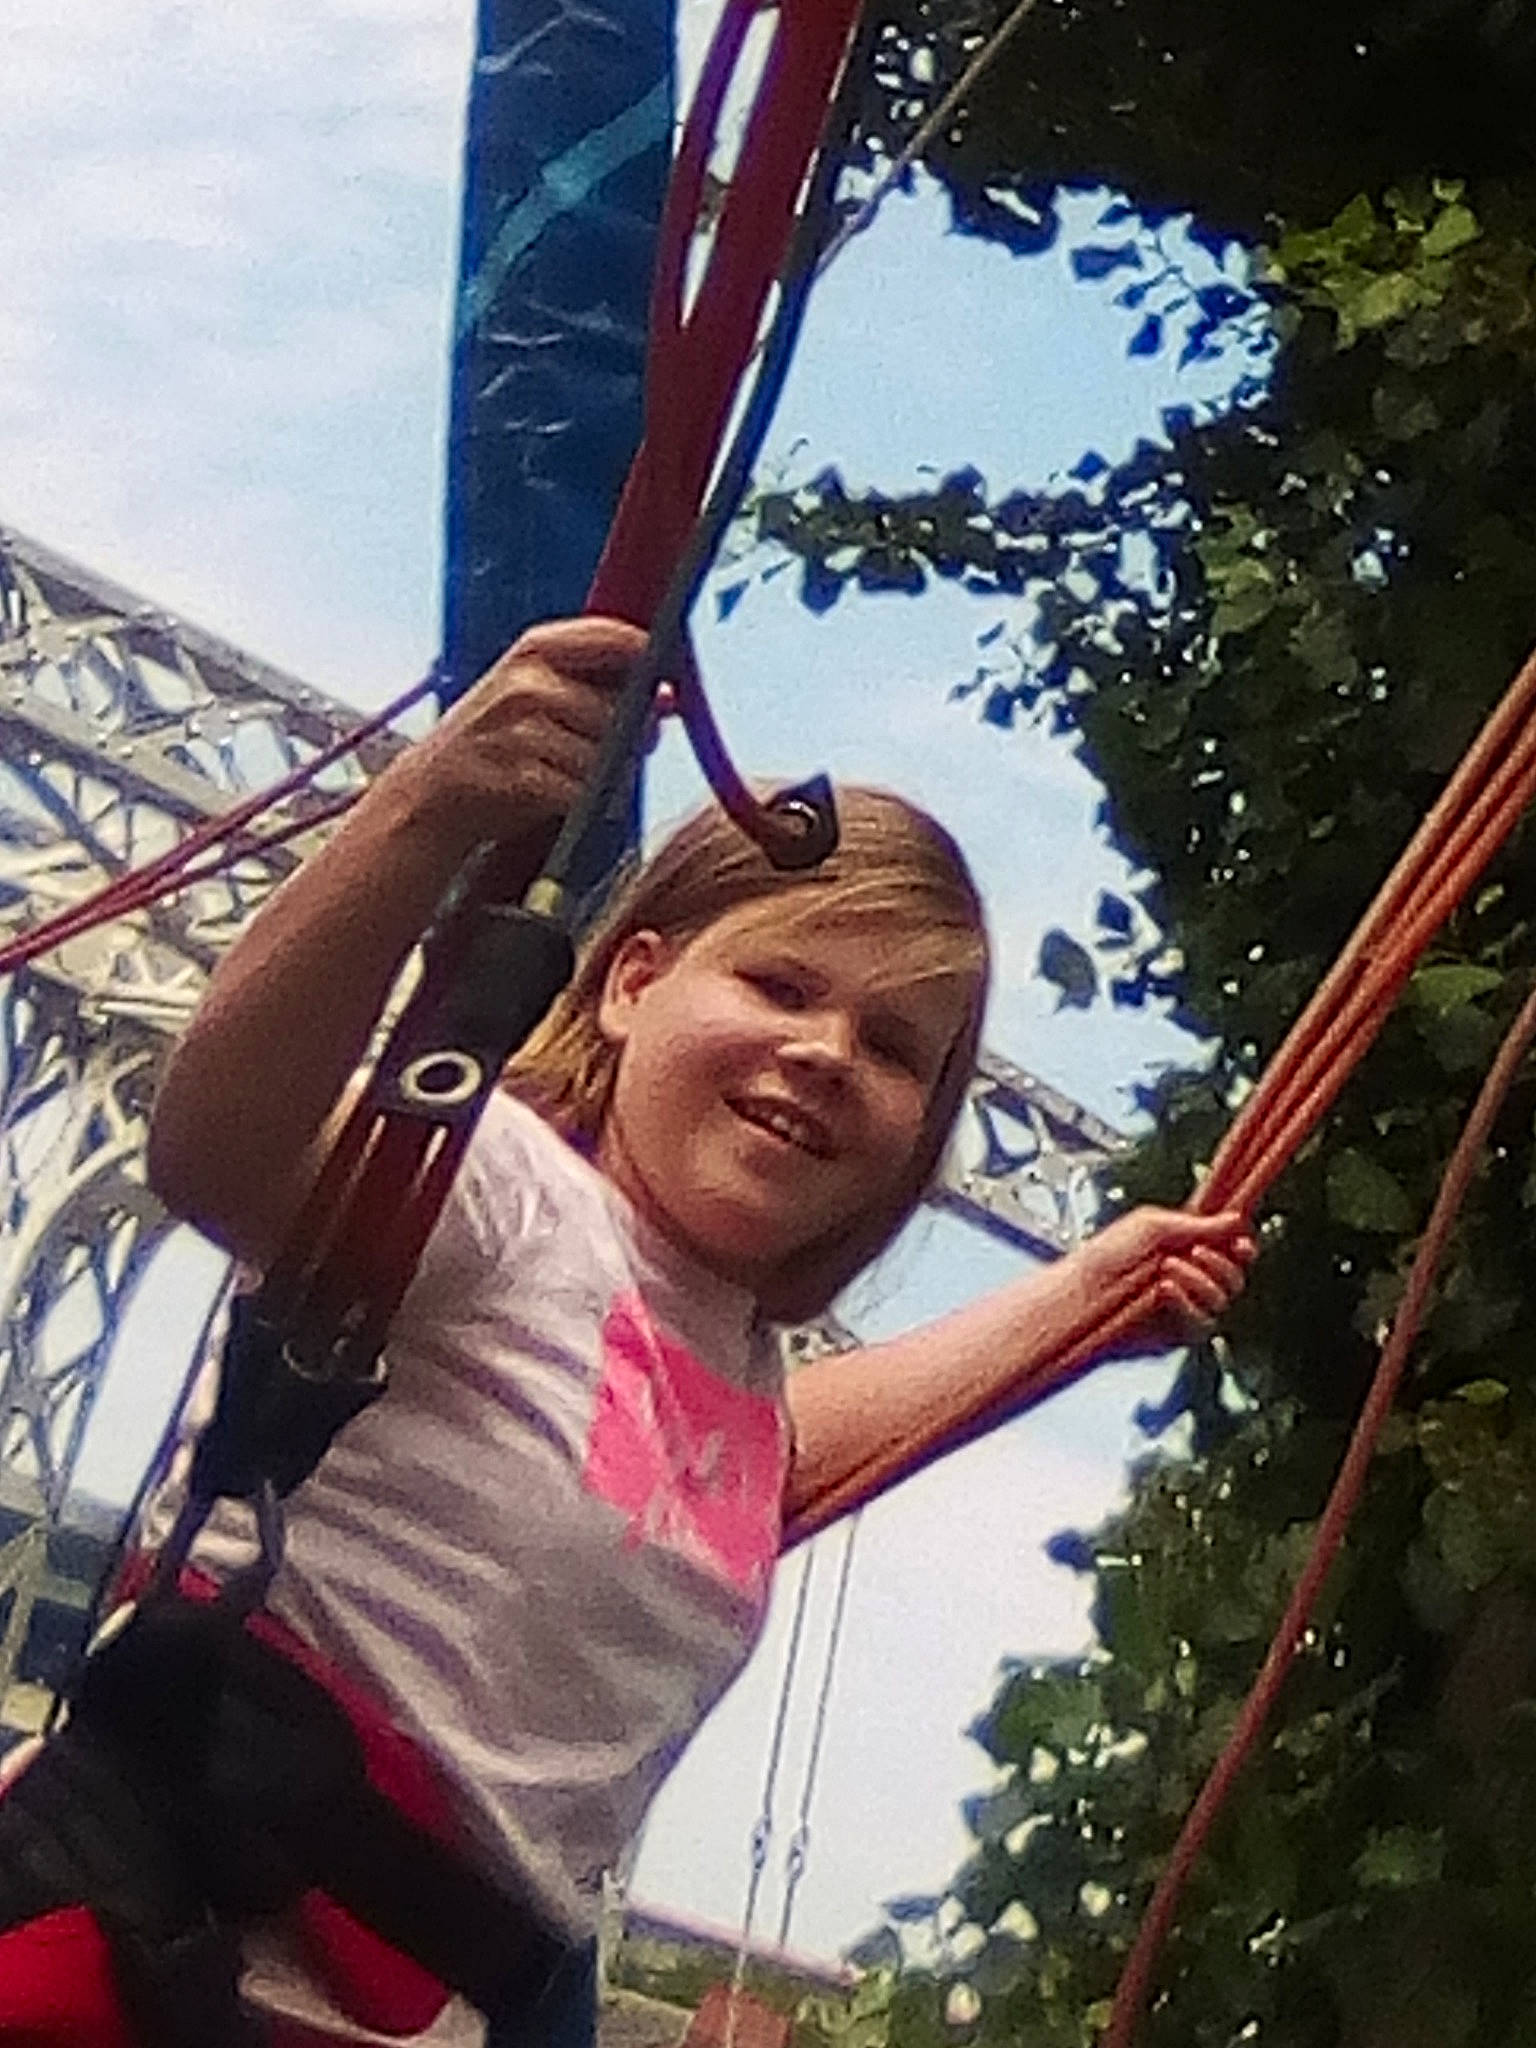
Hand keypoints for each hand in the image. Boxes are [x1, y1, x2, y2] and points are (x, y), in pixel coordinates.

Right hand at [396, 616, 650, 852]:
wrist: (429, 795)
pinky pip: (581, 792)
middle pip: (620, 710)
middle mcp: (527, 683)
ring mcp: (520, 731)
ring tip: (577, 779)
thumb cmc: (494, 744)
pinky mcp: (519, 778)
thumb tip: (669, 699)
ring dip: (605, 777)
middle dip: (630, 738)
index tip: (668, 686)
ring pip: (604, 756)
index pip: (614, 638)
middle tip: (612, 752)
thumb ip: (597, 689)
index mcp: (533, 650)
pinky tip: (566, 801)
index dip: (652, 660)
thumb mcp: (534, 695)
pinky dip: (583, 803)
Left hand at [1069, 1206, 1256, 1358]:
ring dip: (1200, 1281)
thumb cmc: (1106, 1256)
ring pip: (1222, 1301)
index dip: (1242, 1248)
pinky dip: (1187, 1304)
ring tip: (1167, 1269)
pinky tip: (1167, 1290)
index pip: (1231, 1251)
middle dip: (1219, 1263)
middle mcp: (1192, 1279)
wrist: (1083, 1290)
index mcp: (1187, 1249)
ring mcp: (1187, 1308)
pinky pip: (1202, 1324)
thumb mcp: (1152, 1227)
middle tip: (1194, 1252)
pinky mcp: (1178, 1334)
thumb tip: (1235, 1220)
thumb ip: (1196, 1225)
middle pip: (1234, 1277)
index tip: (1241, 1243)